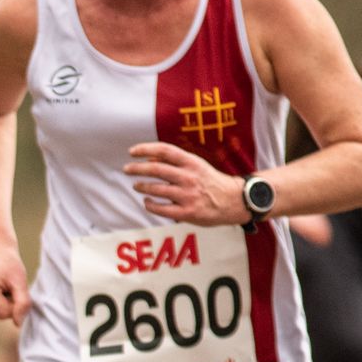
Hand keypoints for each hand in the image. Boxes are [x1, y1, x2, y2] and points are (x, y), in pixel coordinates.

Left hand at [124, 142, 246, 225]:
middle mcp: (189, 177)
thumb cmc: (213, 183)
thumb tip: (151, 158)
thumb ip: (177, 162)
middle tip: (127, 169)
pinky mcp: (187, 212)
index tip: (132, 151)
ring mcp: (187, 195)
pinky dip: (150, 204)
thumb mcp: (198, 166)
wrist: (235, 202)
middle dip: (137, 168)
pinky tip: (146, 201)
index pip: (164, 150)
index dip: (145, 149)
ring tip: (136, 185)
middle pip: (156, 169)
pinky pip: (161, 209)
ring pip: (156, 189)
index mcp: (192, 162)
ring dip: (142, 186)